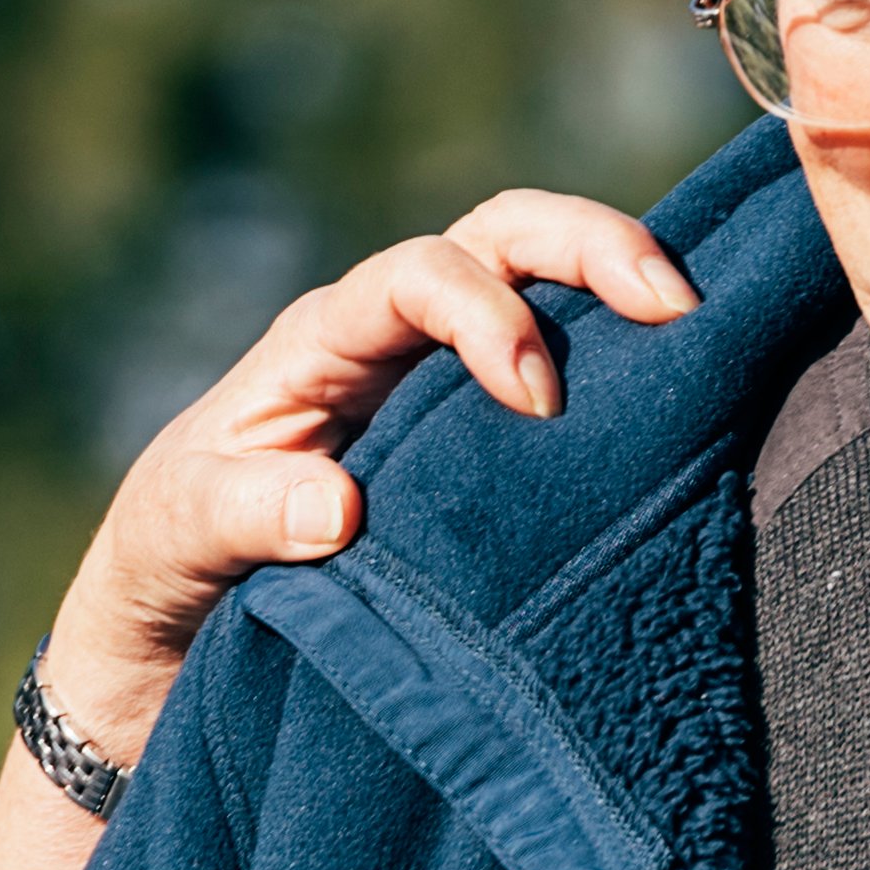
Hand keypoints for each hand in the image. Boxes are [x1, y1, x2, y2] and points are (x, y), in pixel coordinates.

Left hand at [0, 192, 699, 869]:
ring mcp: (439, 387)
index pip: (415, 276)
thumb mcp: (179, 539)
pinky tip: (684, 410)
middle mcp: (388, 343)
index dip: (484, 311)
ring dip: (623, 296)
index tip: (534, 395)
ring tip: (704, 338)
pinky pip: (563, 378)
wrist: (167, 632)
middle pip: (502, 237)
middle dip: (592, 247)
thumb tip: (336, 509)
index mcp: (316, 345)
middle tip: (675, 305)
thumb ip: (244, 515)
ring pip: (546, 290)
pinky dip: (623, 375)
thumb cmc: (165, 568)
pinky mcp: (481, 447)